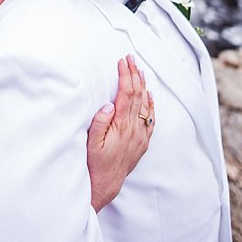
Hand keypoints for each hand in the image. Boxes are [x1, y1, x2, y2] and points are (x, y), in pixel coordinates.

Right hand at [86, 54, 154, 210]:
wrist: (106, 184)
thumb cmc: (95, 163)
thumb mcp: (91, 143)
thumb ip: (100, 122)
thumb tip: (109, 104)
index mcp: (121, 125)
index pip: (126, 93)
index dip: (125, 75)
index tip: (122, 61)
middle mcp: (134, 128)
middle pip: (137, 95)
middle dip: (134, 74)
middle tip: (131, 58)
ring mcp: (140, 135)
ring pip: (145, 104)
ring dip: (143, 85)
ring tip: (140, 70)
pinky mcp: (142, 142)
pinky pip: (150, 119)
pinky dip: (150, 104)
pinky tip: (149, 95)